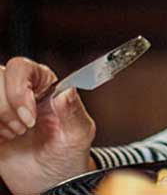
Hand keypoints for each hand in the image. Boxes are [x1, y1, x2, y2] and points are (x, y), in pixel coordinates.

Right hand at [0, 58, 96, 194]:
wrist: (50, 180)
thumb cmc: (67, 153)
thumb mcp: (78, 134)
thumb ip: (74, 111)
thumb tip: (67, 91)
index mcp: (44, 84)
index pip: (20, 67)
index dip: (18, 89)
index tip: (29, 117)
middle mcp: (19, 91)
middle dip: (6, 108)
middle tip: (23, 128)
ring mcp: (2, 108)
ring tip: (14, 134)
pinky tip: (4, 140)